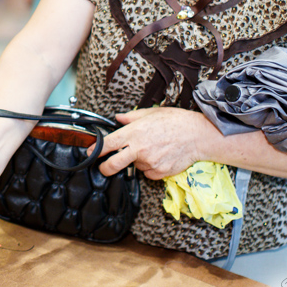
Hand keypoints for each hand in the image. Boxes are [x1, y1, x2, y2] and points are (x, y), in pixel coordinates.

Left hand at [91, 107, 206, 179]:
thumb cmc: (175, 121)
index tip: (89, 153)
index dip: (95, 150)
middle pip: (113, 164)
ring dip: (137, 161)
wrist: (197, 135)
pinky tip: (159, 156)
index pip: (108, 143)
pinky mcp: (159, 172)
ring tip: (152, 149)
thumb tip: (118, 118)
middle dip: (104, 168)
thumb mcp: (150, 113)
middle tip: (103, 167)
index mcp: (134, 132)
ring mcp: (149, 162)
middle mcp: (139, 149)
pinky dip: (150, 167)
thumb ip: (131, 117)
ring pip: (134, 166)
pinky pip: (148, 173)